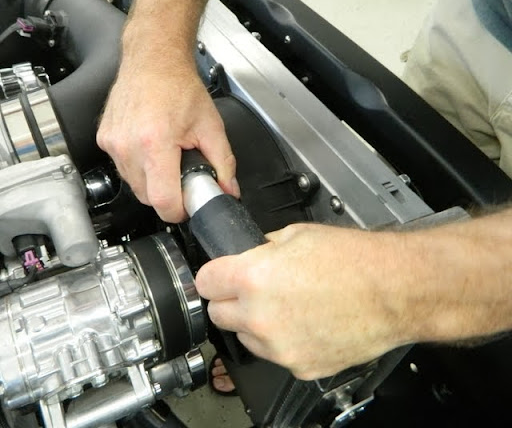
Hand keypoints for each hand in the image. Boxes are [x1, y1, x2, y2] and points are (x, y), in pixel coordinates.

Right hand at [97, 46, 237, 222]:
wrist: (153, 60)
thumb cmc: (178, 86)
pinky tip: (149, 147)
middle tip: (181, 172)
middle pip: (147, 197)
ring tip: (165, 156)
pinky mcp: (104, 140)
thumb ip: (223, 163)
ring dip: (151, 180)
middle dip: (167, 194)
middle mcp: (128, 145)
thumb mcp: (211, 126)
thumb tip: (228, 190)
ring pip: (133, 185)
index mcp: (155, 143)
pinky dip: (138, 166)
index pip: (162, 201)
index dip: (178, 210)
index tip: (187, 204)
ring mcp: (113, 143)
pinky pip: (123, 169)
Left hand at [195, 223, 413, 379]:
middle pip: (218, 314)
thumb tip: (248, 256)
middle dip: (230, 300)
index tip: (219, 276)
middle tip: (252, 289)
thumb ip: (262, 249)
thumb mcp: (297, 235)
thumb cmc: (356, 260)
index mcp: (253, 278)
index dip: (213, 275)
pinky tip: (306, 322)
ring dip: (255, 323)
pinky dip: (283, 340)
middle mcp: (260, 317)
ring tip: (286, 304)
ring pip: (246, 338)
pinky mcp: (301, 366)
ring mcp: (280, 347)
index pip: (204, 282)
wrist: (397, 289)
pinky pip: (276, 354)